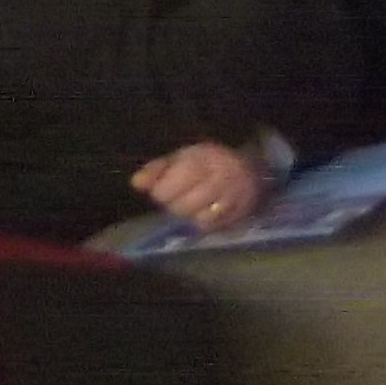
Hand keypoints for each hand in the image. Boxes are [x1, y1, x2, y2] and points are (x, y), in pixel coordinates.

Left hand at [130, 141, 265, 235]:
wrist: (249, 167)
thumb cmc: (207, 162)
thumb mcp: (180, 157)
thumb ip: (157, 170)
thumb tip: (136, 183)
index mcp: (202, 159)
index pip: (170, 188)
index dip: (161, 192)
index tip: (162, 189)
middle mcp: (220, 178)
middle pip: (183, 207)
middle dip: (174, 205)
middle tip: (177, 198)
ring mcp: (234, 197)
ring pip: (200, 220)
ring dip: (190, 216)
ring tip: (192, 205)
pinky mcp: (242, 214)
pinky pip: (215, 227)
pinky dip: (206, 222)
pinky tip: (205, 212)